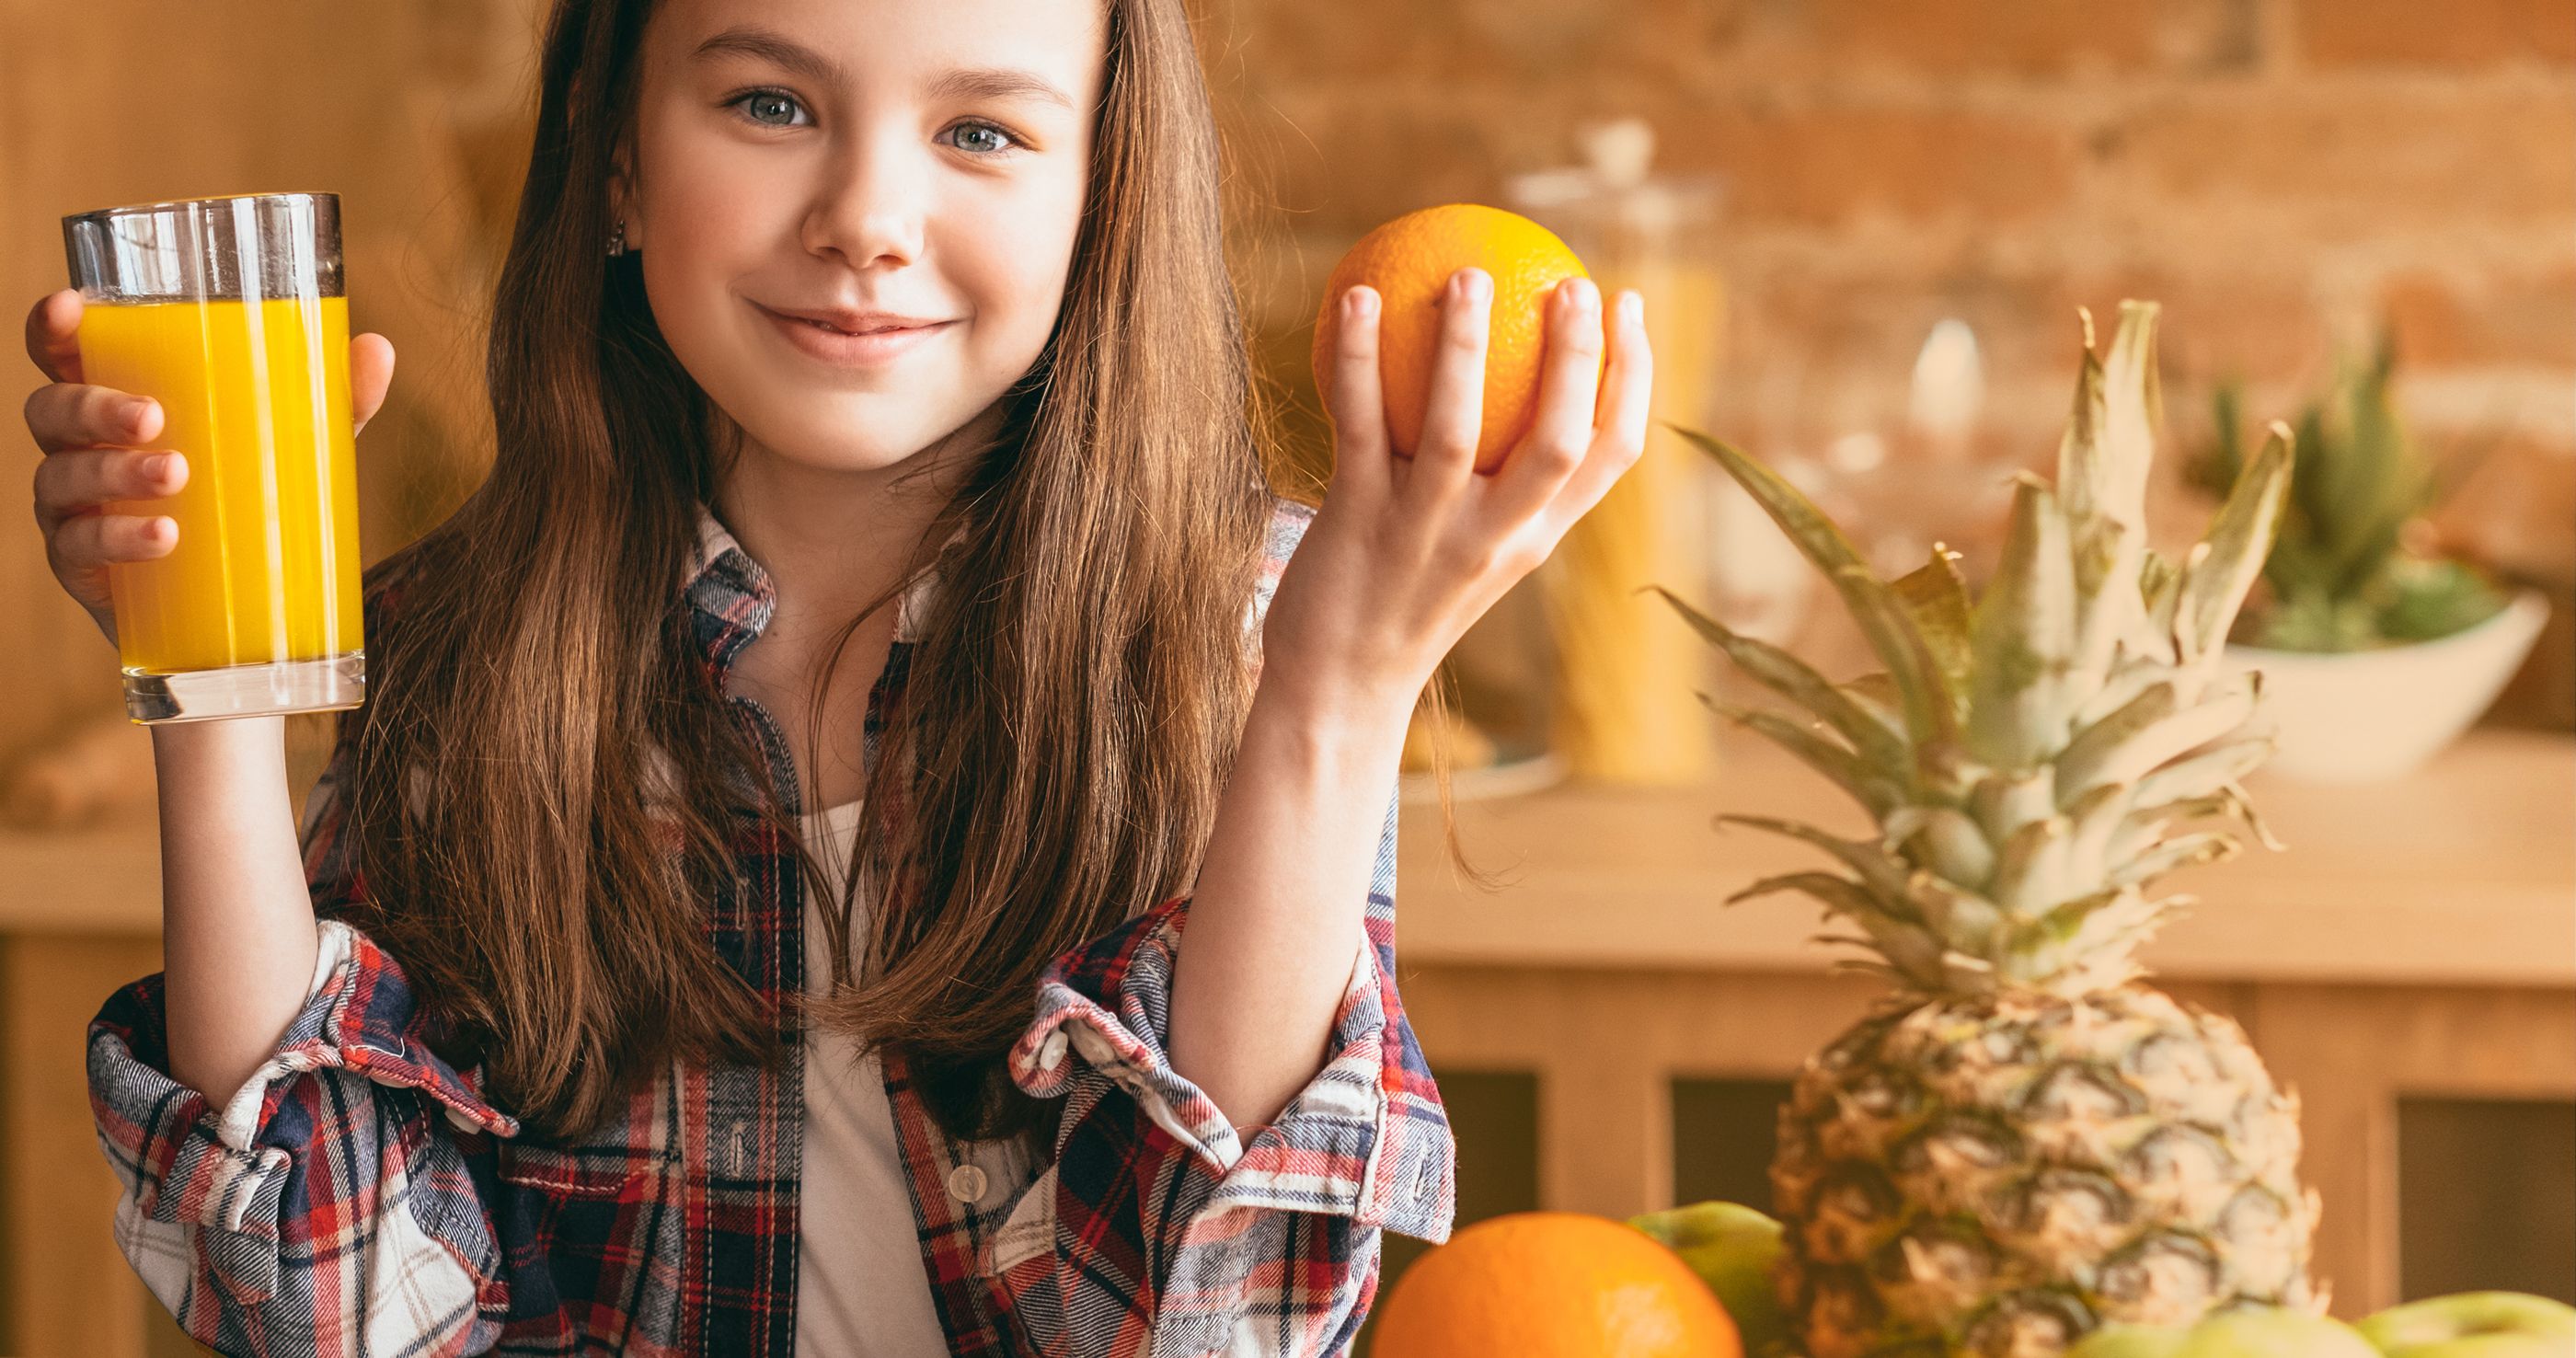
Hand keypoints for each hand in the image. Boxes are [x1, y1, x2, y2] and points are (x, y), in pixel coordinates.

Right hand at [23, 287, 396, 647]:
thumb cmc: (247, 498)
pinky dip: (119, 538)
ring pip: (63, 477)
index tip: (71, 310)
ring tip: (175, 474)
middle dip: (94, 407)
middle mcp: (78, 449)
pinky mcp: (82, 567)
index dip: (51, 328)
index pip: (61, 354)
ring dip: (114, 472)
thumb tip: (376, 347)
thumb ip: (329, 400)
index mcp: (114, 401)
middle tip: (153, 417)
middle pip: (53, 412)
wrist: (234, 610)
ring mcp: (73, 509)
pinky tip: (162, 538)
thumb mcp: (292, 447)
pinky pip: (80, 548)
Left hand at [1261, 268, 1652, 715]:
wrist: (1337, 690)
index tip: (1626, 303)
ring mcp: (1425, 533)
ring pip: (1456, 429)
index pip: (1612, 454)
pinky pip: (1359, 425)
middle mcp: (1494, 538)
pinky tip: (1352, 295)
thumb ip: (1499, 482)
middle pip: (1557, 439)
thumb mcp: (1473, 548)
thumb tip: (1504, 369)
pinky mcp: (1358, 523)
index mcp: (1535, 538)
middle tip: (1570, 280)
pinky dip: (1357, 357)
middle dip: (1575, 356)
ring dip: (1465, 345)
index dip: (1633, 374)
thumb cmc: (1403, 599)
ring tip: (1469, 274)